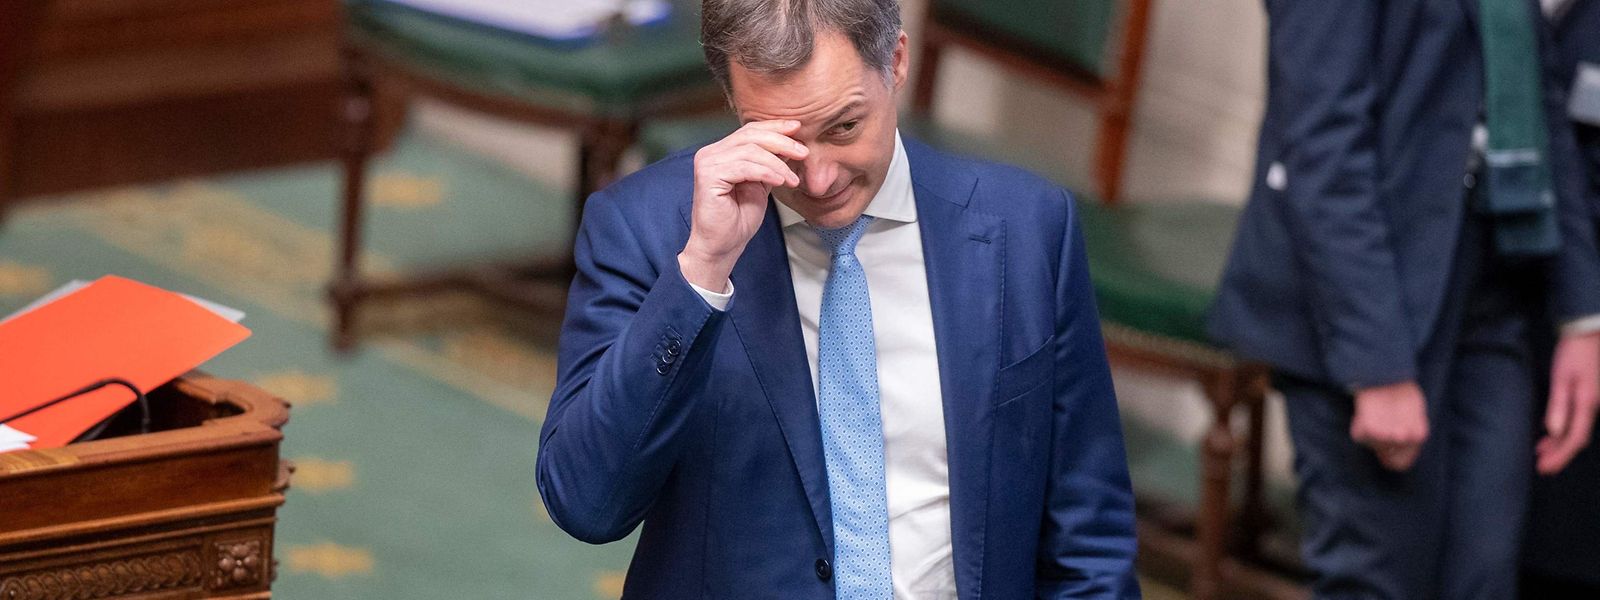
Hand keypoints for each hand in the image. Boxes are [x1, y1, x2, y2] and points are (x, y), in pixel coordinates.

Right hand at [678, 120, 807, 290]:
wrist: (723, 245)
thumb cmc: (739, 219)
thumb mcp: (761, 184)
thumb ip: (770, 163)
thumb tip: (790, 143)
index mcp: (721, 152)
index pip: (750, 130)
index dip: (775, 127)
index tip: (798, 128)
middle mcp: (710, 153)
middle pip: (750, 135)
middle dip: (781, 141)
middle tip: (803, 152)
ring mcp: (707, 163)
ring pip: (750, 151)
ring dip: (778, 164)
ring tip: (792, 179)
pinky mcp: (708, 176)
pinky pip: (744, 167)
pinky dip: (766, 172)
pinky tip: (780, 181)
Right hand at [1351, 381, 1428, 470]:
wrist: (1385, 375)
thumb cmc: (1400, 391)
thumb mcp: (1415, 414)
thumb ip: (1409, 435)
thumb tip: (1394, 456)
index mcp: (1418, 435)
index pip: (1401, 464)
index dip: (1392, 458)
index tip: (1388, 449)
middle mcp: (1403, 438)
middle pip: (1386, 455)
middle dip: (1383, 443)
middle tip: (1383, 422)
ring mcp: (1385, 435)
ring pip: (1372, 445)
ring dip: (1371, 433)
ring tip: (1377, 413)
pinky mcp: (1368, 430)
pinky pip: (1359, 435)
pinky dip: (1359, 424)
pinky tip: (1367, 412)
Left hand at [1539, 331, 1599, 474]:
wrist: (1586, 332)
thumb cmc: (1572, 353)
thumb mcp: (1562, 378)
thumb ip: (1558, 405)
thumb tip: (1555, 432)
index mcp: (1587, 403)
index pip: (1575, 438)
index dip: (1560, 456)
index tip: (1545, 468)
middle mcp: (1593, 406)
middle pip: (1576, 438)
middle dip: (1559, 454)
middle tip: (1541, 467)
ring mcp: (1591, 401)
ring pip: (1576, 430)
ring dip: (1559, 443)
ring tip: (1540, 453)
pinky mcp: (1586, 395)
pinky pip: (1576, 420)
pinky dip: (1562, 430)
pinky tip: (1550, 433)